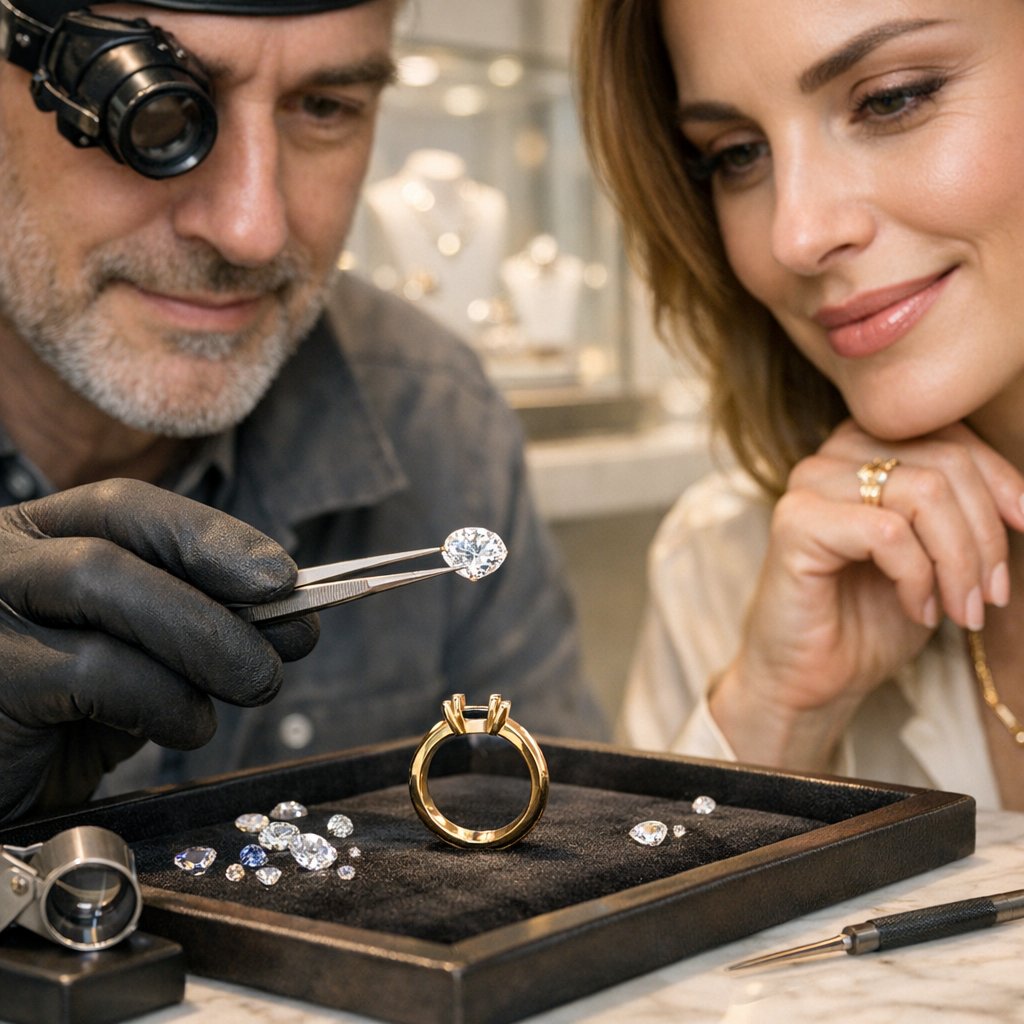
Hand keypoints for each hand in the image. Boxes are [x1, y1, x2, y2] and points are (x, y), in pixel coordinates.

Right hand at [0, 479, 318, 820]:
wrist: (3, 803)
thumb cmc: (69, 721)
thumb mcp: (141, 657)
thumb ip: (200, 625)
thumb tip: (296, 614)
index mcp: (39, 539)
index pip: (126, 506)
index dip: (211, 534)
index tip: (282, 575)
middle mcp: (1, 561)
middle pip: (117, 537)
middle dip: (219, 578)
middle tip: (293, 632)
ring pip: (101, 582)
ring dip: (205, 636)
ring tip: (256, 682)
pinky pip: (90, 669)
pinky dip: (163, 696)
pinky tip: (186, 727)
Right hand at [711, 420, 1023, 768]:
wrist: (813, 679)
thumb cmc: (870, 618)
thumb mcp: (935, 556)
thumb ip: (961, 512)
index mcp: (861, 449)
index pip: (950, 433)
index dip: (1000, 480)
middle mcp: (831, 456)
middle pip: (945, 463)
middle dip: (985, 535)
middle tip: (992, 596)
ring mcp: (809, 485)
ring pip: (924, 493)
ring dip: (959, 561)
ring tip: (962, 609)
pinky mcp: (795, 522)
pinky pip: (889, 532)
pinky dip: (918, 577)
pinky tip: (917, 609)